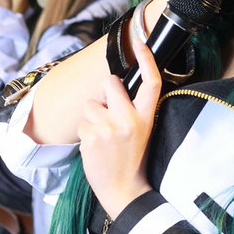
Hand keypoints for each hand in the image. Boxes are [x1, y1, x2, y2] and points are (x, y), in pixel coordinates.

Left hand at [79, 34, 161, 216]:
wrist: (124, 189)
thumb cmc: (132, 159)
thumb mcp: (142, 131)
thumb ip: (131, 109)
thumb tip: (114, 87)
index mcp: (146, 117)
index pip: (151, 83)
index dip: (147, 60)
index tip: (141, 43)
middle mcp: (130, 119)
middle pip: (111, 82)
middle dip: (104, 90)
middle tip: (107, 109)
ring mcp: (110, 128)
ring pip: (90, 104)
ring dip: (92, 117)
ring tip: (102, 136)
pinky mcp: (92, 137)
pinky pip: (82, 123)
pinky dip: (85, 133)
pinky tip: (95, 147)